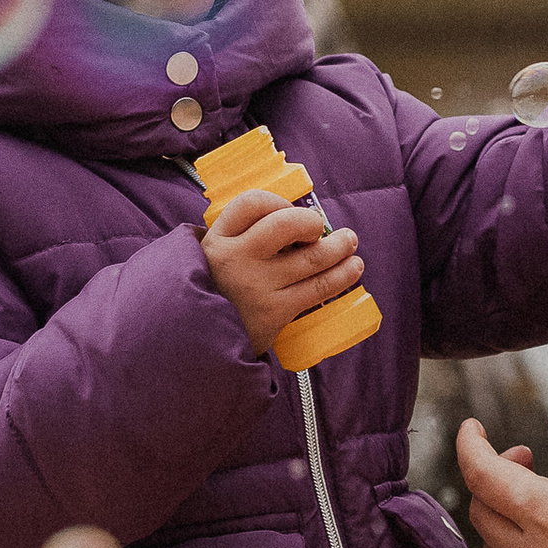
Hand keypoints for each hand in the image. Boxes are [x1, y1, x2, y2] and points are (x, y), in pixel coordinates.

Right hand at [201, 188, 368, 353]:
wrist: (195, 345)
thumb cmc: (214, 296)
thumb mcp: (209, 259)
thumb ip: (238, 237)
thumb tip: (292, 223)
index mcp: (216, 240)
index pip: (252, 203)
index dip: (278, 202)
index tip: (289, 212)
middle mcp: (235, 258)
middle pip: (286, 223)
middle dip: (312, 222)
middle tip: (322, 228)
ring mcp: (256, 285)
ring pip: (312, 258)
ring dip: (339, 248)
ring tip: (349, 244)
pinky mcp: (274, 312)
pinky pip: (318, 288)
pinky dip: (342, 276)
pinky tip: (353, 269)